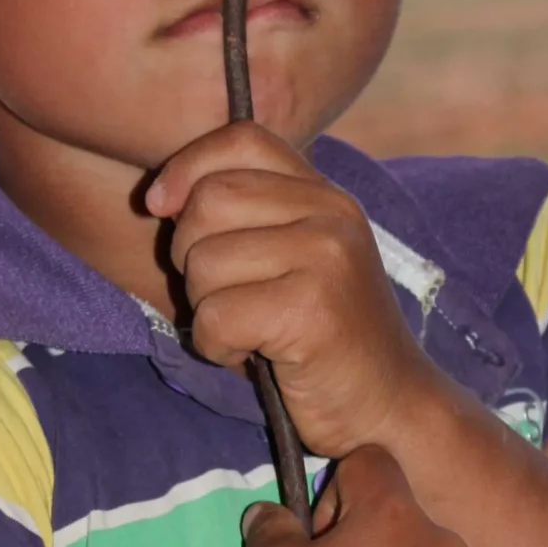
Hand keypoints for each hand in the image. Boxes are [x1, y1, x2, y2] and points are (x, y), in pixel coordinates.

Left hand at [148, 124, 433, 454]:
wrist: (389, 407)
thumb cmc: (326, 339)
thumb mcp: (296, 258)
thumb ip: (248, 215)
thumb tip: (158, 197)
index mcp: (326, 195)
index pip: (242, 139)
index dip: (187, 167)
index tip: (161, 208)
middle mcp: (332, 213)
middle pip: (208, 201)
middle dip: (191, 257)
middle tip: (228, 296)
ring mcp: (326, 258)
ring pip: (203, 262)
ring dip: (206, 309)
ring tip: (249, 330)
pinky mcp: (312, 310)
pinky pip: (215, 316)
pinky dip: (218, 347)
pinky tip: (256, 356)